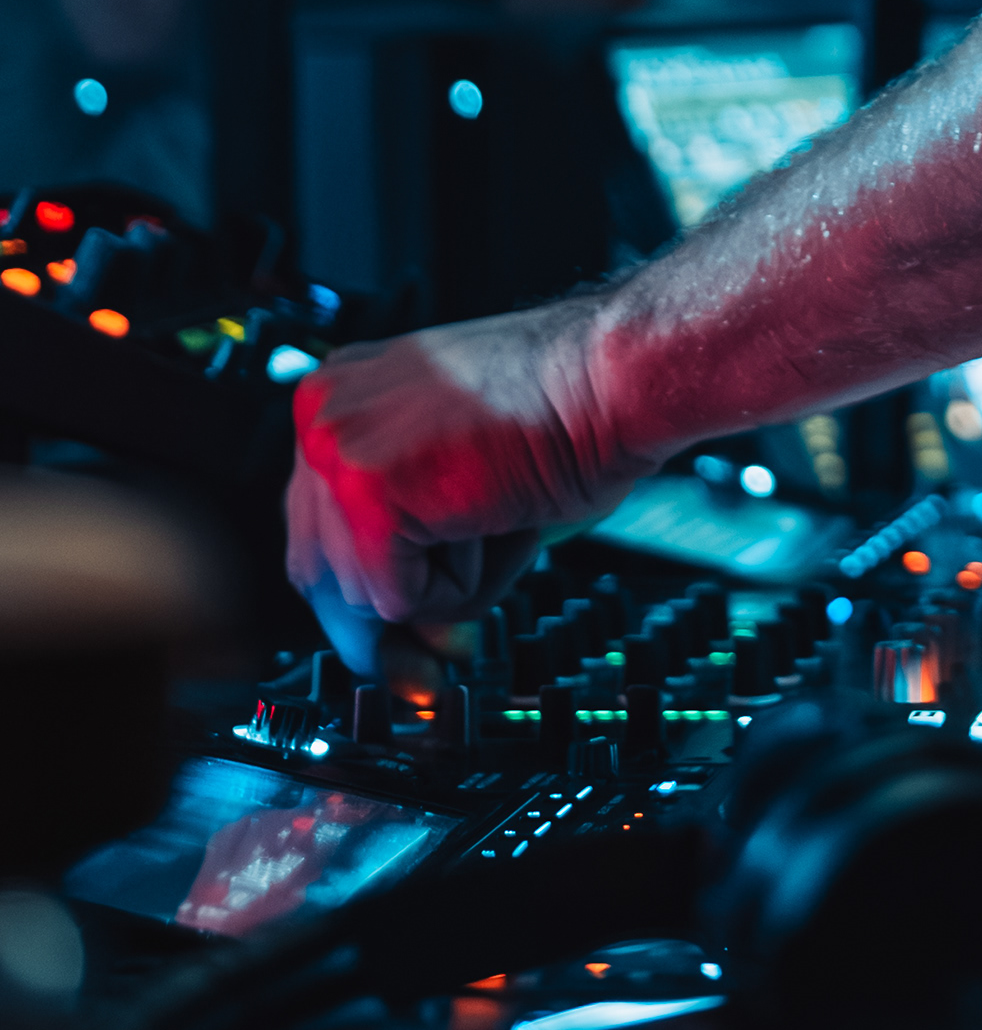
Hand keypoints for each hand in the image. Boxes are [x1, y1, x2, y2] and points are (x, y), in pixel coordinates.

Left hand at [285, 303, 618, 670]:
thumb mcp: (460, 471)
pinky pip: (397, 601)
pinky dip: (461, 586)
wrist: (616, 376)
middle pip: (319, 570)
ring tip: (500, 515)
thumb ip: (408, 542)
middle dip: (391, 605)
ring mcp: (336, 449)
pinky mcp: (368, 492)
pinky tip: (499, 519)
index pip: (317, 525)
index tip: (405, 628)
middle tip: (444, 641)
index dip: (371, 581)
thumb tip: (385, 652)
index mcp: (342, 394)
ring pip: (362, 592)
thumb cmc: (567, 412)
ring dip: (444, 581)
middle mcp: (323, 413)